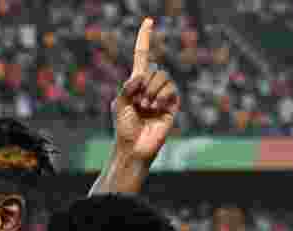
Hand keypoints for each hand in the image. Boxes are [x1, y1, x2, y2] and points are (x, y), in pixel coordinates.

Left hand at [111, 18, 180, 161]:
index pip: (142, 55)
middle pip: (153, 69)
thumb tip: (142, 75)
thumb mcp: (119, 103)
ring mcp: (163, 94)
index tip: (148, 20)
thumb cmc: (123, 127)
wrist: (133, 146)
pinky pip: (171, 89)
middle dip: (143, 85)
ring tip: (146, 108)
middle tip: (138, 104)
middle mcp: (150, 85)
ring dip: (151, 92)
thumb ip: (127, 86)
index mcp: (135, 83)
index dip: (145, 38)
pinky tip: (155, 110)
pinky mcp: (173, 103)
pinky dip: (161, 98)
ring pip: (163, 77)